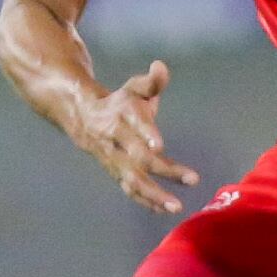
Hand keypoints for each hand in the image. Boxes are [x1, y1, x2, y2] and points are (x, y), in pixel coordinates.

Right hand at [72, 59, 200, 213]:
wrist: (83, 118)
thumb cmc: (120, 103)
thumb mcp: (134, 87)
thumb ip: (152, 82)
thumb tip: (160, 67)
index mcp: (122, 114)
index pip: (135, 124)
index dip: (146, 133)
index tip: (159, 145)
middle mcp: (117, 139)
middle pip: (139, 158)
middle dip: (165, 169)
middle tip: (192, 179)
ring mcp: (115, 159)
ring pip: (132, 180)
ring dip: (154, 195)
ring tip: (177, 206)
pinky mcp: (115, 172)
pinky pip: (130, 190)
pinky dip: (146, 201)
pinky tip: (165, 210)